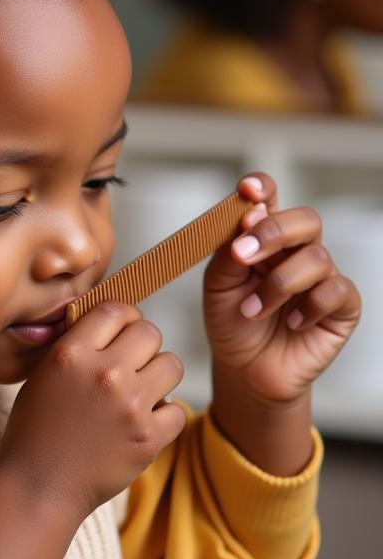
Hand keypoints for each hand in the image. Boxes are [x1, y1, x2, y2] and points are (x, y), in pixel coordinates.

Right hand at [0, 302, 185, 517]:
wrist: (38, 484)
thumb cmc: (35, 427)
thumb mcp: (43, 372)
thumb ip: (75, 343)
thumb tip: (107, 322)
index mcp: (72, 352)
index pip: (115, 309)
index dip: (123, 317)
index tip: (123, 329)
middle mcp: (104, 373)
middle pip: (149, 332)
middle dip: (143, 344)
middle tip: (133, 361)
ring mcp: (129, 406)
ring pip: (171, 365)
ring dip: (159, 375)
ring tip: (142, 390)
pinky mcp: (148, 439)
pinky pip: (177, 410)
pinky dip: (165, 416)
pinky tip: (145, 421)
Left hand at [204, 173, 361, 405]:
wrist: (245, 370)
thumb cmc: (231, 322)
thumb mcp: (217, 285)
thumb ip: (228, 250)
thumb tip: (248, 214)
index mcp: (262, 237)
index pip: (269, 199)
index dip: (262, 187)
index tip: (246, 191)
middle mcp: (295, 251)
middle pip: (304, 219)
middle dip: (273, 232)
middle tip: (241, 256)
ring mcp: (321, 276)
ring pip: (316, 257)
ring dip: (278, 284)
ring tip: (253, 310)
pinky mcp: (341, 306)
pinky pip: (336, 290)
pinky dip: (308, 306)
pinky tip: (290, 323)